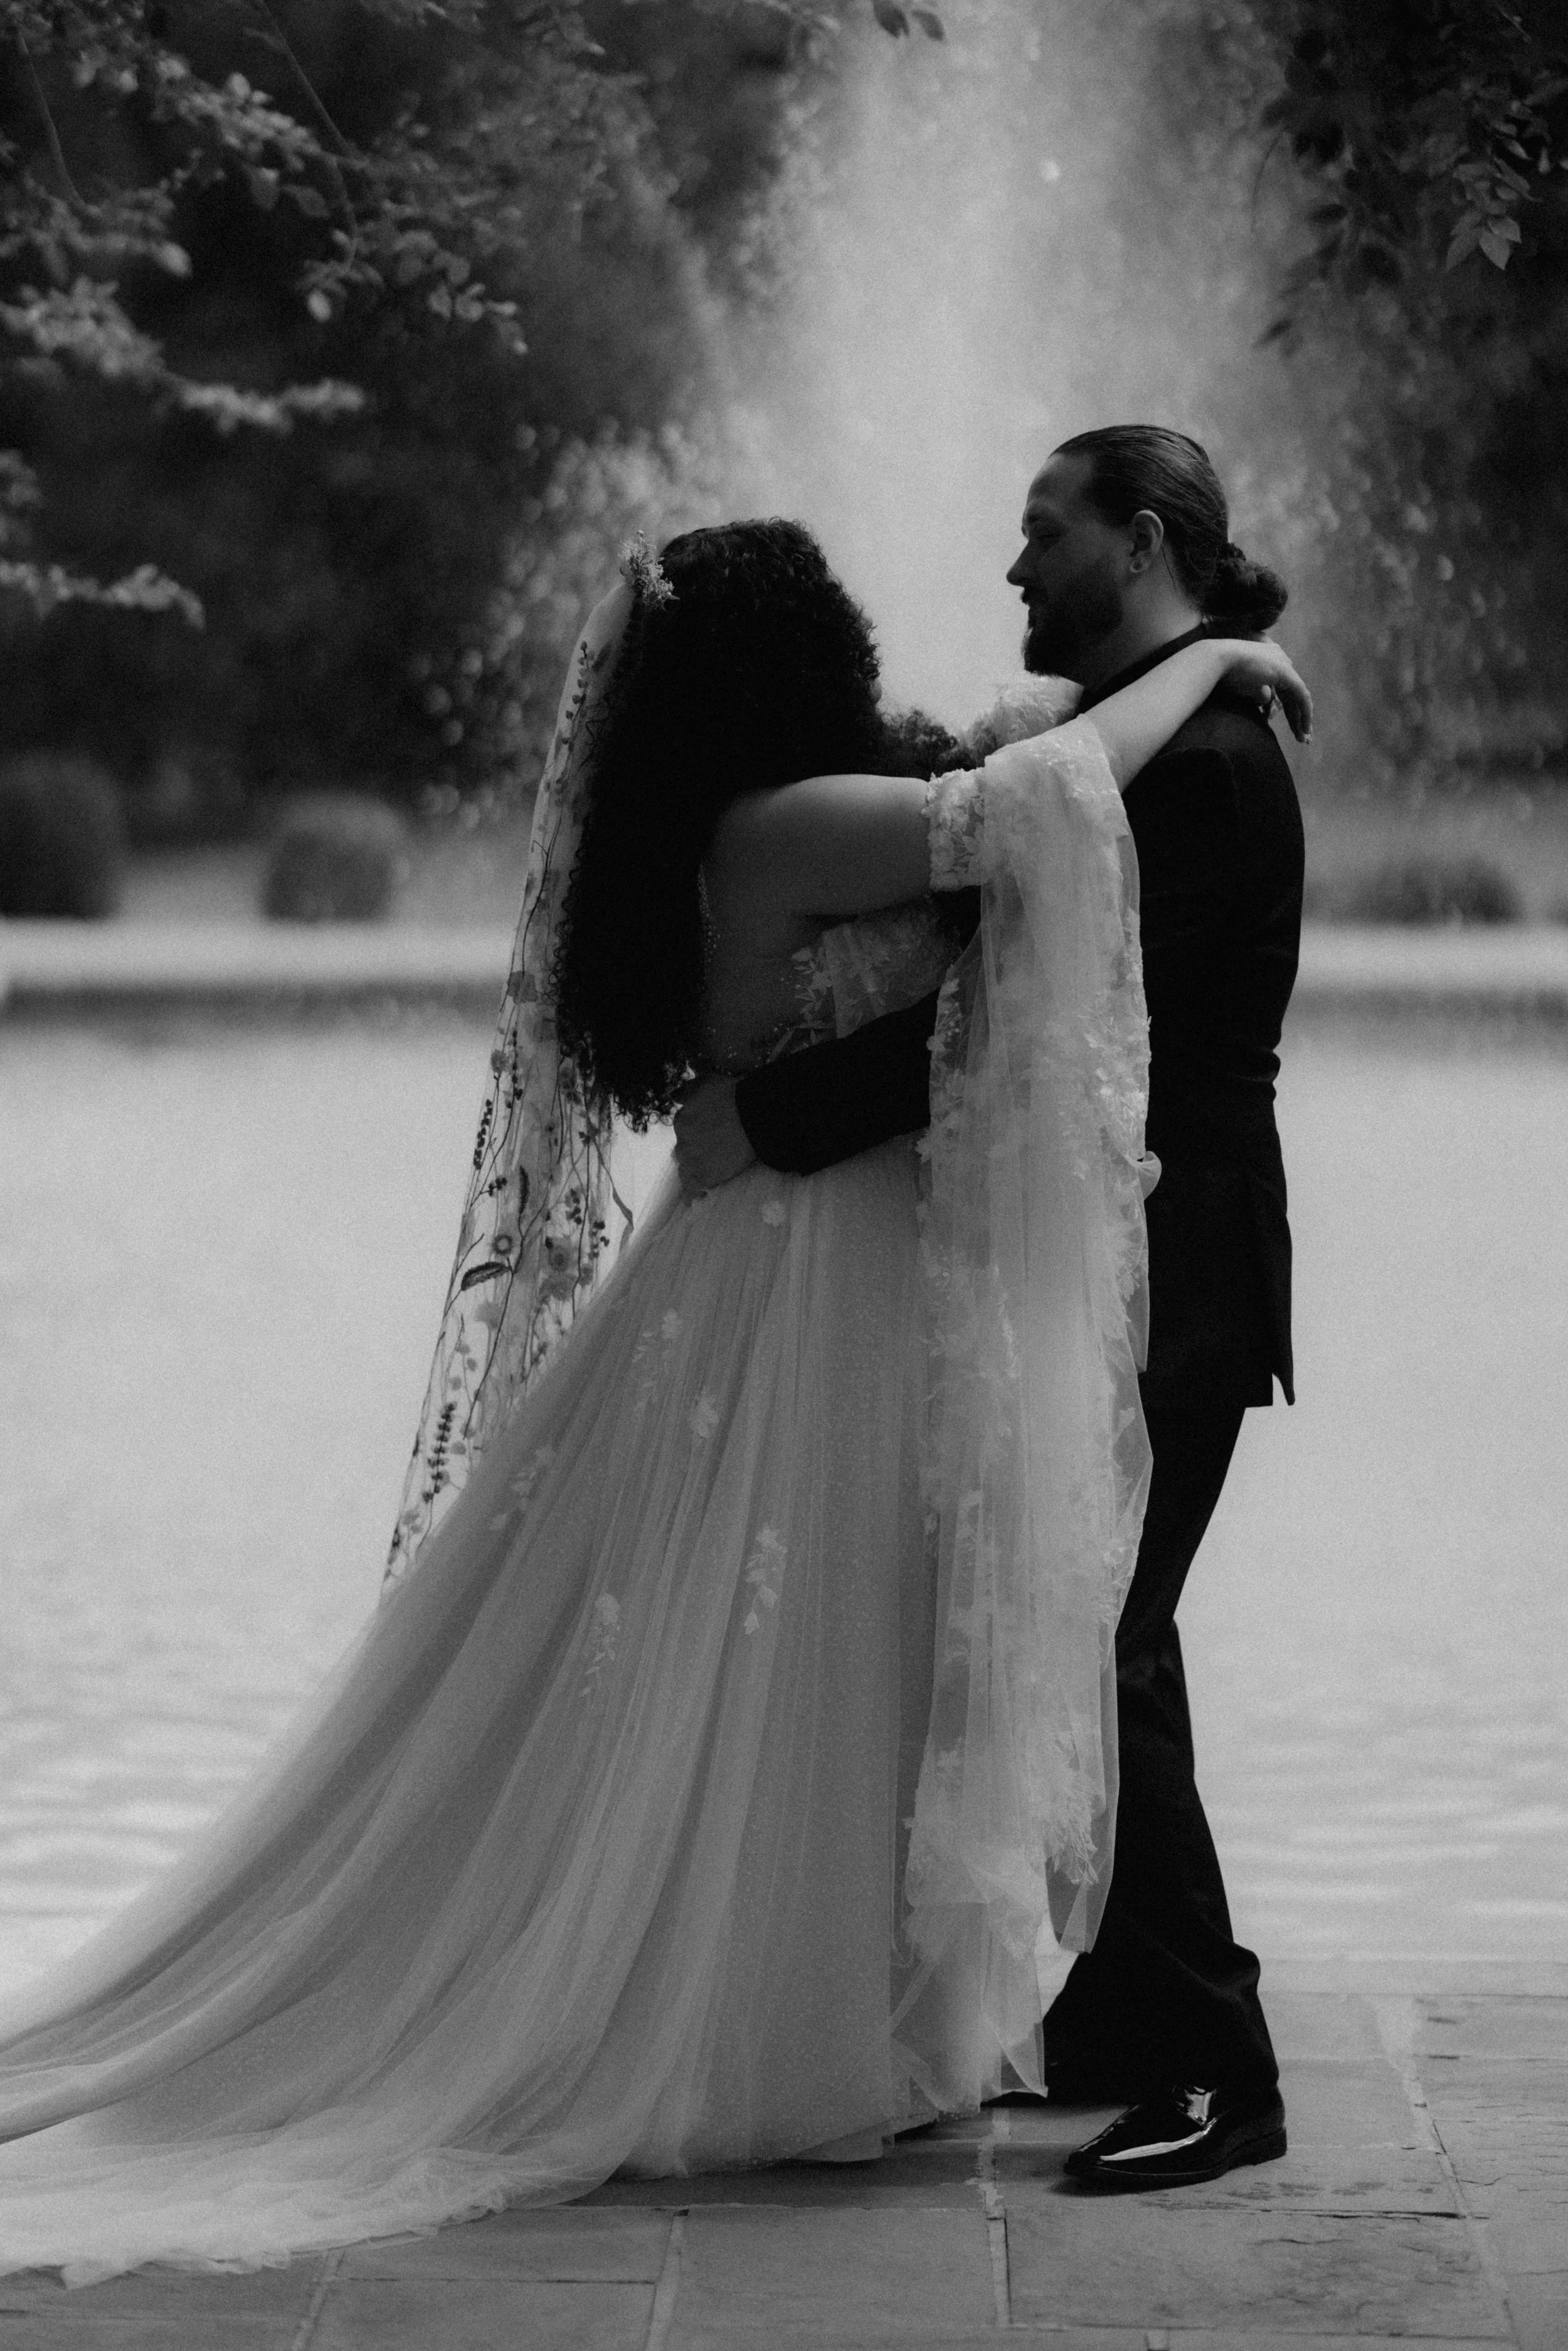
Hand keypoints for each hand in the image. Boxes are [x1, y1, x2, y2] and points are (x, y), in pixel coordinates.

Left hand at [673, 1074, 757, 1197]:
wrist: (753, 1116)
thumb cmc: (733, 1095)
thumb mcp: (707, 1083)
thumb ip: (688, 1090)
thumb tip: (674, 1096)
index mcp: (682, 1119)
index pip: (683, 1131)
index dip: (696, 1133)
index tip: (708, 1135)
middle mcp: (682, 1140)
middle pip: (683, 1150)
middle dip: (695, 1151)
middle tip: (714, 1150)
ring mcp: (693, 1160)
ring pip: (686, 1169)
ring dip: (695, 1170)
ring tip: (711, 1171)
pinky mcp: (705, 1177)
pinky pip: (693, 1188)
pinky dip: (696, 1191)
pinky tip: (702, 1193)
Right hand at [1207, 638, 1312, 743]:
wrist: (1219, 659)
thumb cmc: (1224, 673)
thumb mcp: (1244, 686)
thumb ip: (1258, 692)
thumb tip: (1266, 701)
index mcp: (1269, 659)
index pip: (1282, 687)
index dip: (1286, 707)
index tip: (1288, 725)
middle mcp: (1279, 659)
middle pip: (1292, 693)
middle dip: (1297, 715)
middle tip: (1302, 735)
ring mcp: (1283, 664)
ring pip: (1299, 696)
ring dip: (1301, 718)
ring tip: (1304, 738)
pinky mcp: (1286, 673)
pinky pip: (1301, 696)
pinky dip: (1304, 713)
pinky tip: (1304, 728)